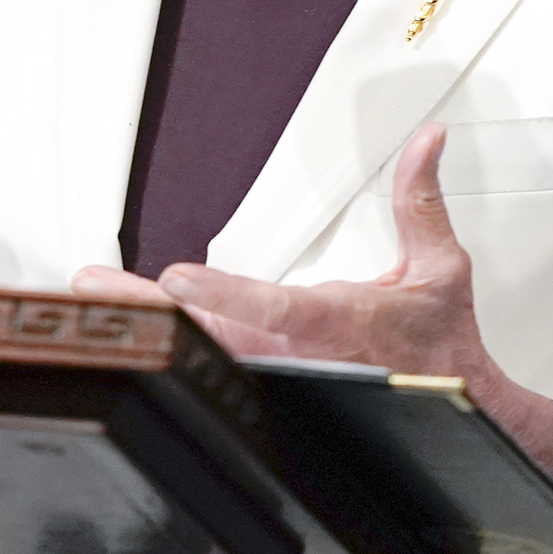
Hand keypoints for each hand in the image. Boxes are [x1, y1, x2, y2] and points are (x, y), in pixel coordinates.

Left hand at [70, 123, 552, 469]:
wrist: (456, 413)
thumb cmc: (441, 344)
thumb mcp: (440, 267)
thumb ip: (420, 199)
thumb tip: (427, 140)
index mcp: (342, 325)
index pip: (276, 310)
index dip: (226, 297)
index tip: (179, 278)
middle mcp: (302, 359)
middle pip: (215, 336)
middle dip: (153, 312)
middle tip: (95, 286)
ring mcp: (280, 378)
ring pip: (205, 353)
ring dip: (149, 326)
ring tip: (96, 297)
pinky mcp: (270, 386)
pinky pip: (213, 367)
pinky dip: (171, 345)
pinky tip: (130, 332)